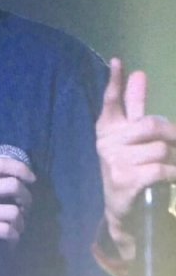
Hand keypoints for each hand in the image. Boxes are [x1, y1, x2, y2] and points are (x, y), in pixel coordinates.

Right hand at [0, 155, 34, 260]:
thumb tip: (0, 184)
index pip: (0, 163)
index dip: (22, 169)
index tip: (32, 179)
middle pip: (14, 186)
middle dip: (27, 198)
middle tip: (26, 208)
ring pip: (14, 212)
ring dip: (22, 223)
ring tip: (17, 229)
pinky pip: (6, 231)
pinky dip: (14, 238)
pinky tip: (10, 242)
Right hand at [96, 57, 175, 259]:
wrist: (125, 213)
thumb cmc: (132, 170)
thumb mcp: (133, 139)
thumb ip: (136, 108)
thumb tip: (139, 74)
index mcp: (107, 129)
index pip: (111, 101)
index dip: (116, 82)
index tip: (118, 62)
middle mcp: (106, 143)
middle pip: (151, 125)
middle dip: (172, 134)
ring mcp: (114, 162)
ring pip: (160, 149)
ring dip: (173, 160)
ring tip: (170, 168)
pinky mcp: (125, 180)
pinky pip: (161, 168)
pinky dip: (173, 174)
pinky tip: (171, 178)